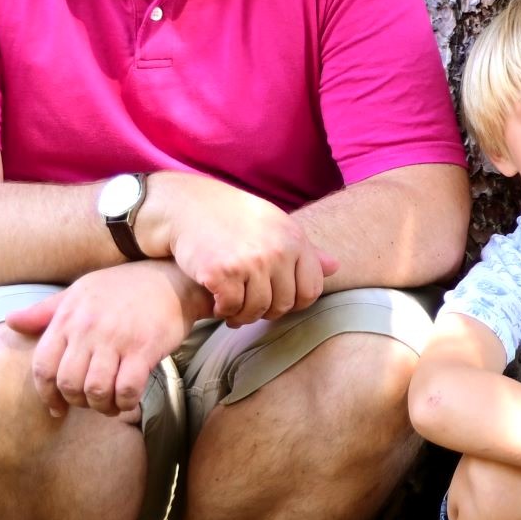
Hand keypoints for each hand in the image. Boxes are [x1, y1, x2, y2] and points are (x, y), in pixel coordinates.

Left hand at [8, 262, 201, 419]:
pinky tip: (128, 400)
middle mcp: (88, 329)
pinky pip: (127, 388)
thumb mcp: (79, 292)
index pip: (43, 366)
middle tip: (90, 403)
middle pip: (69, 383)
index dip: (47, 393)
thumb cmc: (123, 288)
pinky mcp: (144, 348)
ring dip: (102, 406)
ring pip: (96, 390)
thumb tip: (10, 321)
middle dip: (77, 402)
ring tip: (110, 405)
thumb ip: (45, 312)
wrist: (171, 279)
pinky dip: (126, 402)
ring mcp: (117, 339)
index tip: (56, 407)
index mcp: (68, 317)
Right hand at [138, 171, 337, 322]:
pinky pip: (230, 308)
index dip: (295, 302)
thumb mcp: (274, 224)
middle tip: (251, 306)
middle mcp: (276, 250)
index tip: (277, 301)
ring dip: (243, 314)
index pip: (310, 290)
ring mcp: (250, 262)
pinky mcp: (221, 272)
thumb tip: (336, 268)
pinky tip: (217, 302)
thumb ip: (304, 250)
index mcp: (294, 239)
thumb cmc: (232, 216)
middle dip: (267, 311)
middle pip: (283, 304)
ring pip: (256, 310)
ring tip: (233, 308)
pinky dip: (223, 310)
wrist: (184, 205)